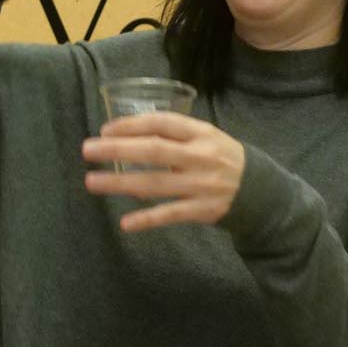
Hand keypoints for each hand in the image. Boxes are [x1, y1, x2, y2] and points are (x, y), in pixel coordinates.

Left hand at [82, 112, 243, 230]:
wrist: (260, 191)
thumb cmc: (221, 159)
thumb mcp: (207, 137)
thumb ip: (174, 135)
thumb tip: (124, 137)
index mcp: (201, 134)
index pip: (162, 123)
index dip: (132, 124)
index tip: (105, 130)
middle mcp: (201, 157)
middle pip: (154, 151)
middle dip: (117, 150)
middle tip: (88, 150)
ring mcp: (201, 185)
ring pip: (155, 184)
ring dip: (120, 183)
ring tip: (92, 181)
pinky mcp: (202, 210)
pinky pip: (170, 215)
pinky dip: (147, 219)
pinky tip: (125, 223)